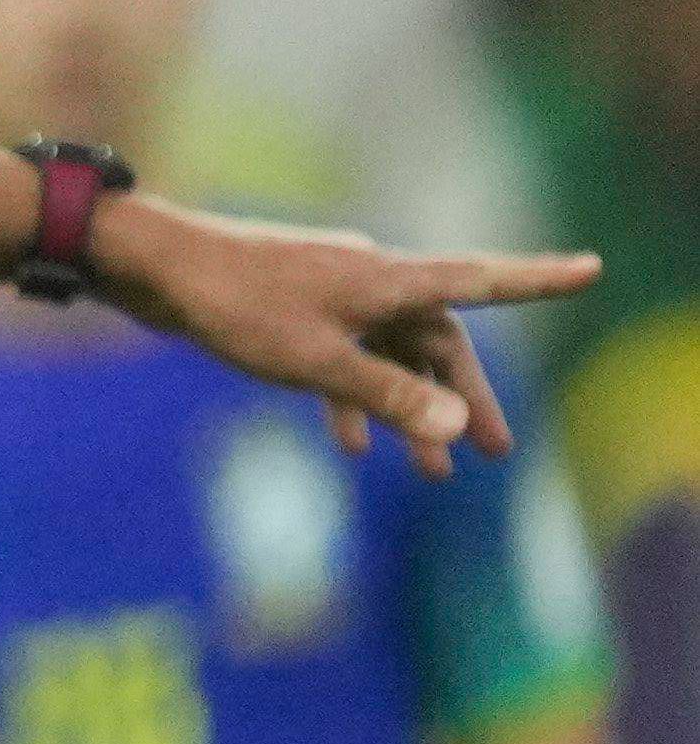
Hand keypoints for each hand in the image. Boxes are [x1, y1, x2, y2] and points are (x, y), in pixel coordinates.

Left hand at [89, 197, 594, 473]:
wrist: (150, 268)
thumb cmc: (232, 306)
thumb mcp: (315, 362)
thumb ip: (387, 395)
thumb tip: (457, 428)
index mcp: (388, 279)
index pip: (482, 281)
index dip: (539, 280)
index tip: (593, 270)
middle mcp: (369, 278)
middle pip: (437, 340)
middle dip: (466, 399)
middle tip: (497, 454)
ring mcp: (330, 293)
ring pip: (388, 355)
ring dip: (409, 411)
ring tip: (432, 476)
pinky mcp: (292, 310)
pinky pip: (342, 357)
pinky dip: (352, 398)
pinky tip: (348, 446)